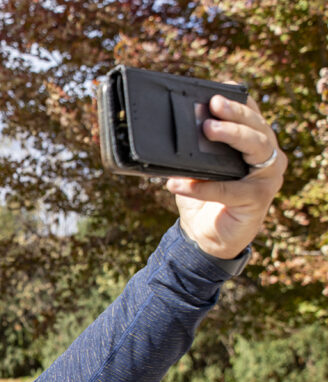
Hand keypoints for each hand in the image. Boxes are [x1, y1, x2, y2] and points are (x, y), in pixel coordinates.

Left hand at [168, 94, 284, 258]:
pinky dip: (204, 186)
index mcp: (254, 143)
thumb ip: (193, 149)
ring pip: (255, 149)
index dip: (238, 100)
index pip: (251, 115)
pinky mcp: (257, 200)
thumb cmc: (204, 196)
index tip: (219, 89)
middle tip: (213, 106)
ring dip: (231, 136)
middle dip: (235, 113)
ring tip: (206, 129)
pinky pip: (230, 189)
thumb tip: (172, 129)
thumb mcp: (197, 168)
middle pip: (256, 128)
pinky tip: (180, 183)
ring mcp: (267, 178)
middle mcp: (267, 156)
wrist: (206, 236)